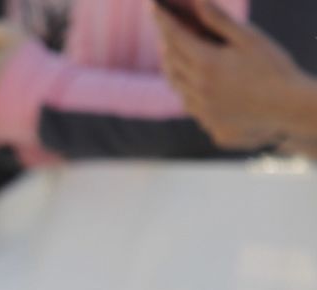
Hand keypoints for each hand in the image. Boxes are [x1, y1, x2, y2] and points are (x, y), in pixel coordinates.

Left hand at [156, 0, 311, 149]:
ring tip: (172, 54)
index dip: (162, 20)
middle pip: (170, 62)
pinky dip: (185, 89)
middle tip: (165, 29)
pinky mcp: (209, 123)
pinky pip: (188, 104)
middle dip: (166, 44)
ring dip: (173, 68)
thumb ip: (220, 21)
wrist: (291, 107)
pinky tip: (191, 82)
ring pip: (176, 86)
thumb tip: (197, 1)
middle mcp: (198, 89)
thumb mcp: (250, 39)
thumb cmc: (274, 67)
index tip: (152, 7)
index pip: (174, 37)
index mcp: (207, 64)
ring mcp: (202, 109)